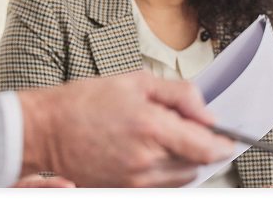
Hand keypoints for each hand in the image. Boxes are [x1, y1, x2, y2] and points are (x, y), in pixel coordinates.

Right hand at [17, 71, 234, 187]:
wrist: (46, 131)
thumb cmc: (83, 103)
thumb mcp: (135, 82)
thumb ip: (179, 95)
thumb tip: (208, 113)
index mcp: (151, 127)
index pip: (207, 147)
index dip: (224, 143)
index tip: (227, 138)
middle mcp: (146, 159)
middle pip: (198, 164)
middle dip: (202, 148)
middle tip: (190, 130)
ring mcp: (135, 180)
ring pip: (182, 178)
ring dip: (185, 161)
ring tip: (165, 140)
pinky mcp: (124, 189)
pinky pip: (161, 186)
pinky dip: (166, 173)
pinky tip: (150, 153)